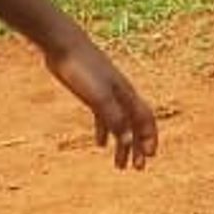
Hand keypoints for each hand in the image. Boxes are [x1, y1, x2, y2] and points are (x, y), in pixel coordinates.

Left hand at [48, 35, 159, 169]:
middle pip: (135, 125)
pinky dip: (105, 131)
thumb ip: (114, 119)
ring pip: (120, 123)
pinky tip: (100, 143)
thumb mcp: (99, 98)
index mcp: (126, 95)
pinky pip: (104, 116)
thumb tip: (129, 142)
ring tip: (118, 164)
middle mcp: (121, 95)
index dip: (149, 139)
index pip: (145, 120)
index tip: (148, 158)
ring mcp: (107, 93)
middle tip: (135, 168)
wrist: (64, 45)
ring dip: (122, 144)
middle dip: (137, 148)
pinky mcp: (92, 91)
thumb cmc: (82, 69)